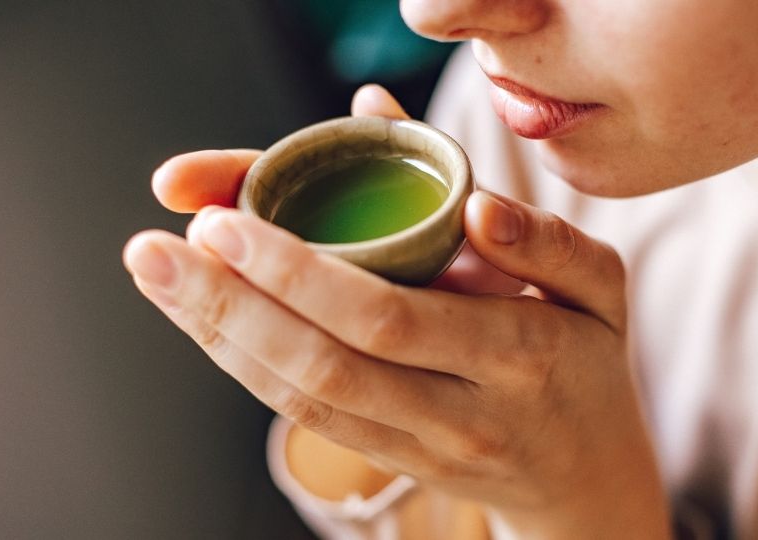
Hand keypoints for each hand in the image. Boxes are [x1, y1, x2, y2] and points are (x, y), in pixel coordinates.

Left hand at [127, 86, 669, 538]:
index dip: (301, 274)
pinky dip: (246, 367)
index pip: (389, 317)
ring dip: (220, 336)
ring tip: (157, 276)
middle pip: (326, 365)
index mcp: (515, 354)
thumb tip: (473, 202)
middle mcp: (457, 410)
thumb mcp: (600, 290)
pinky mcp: (388, 458)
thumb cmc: (589, 364)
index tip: (229, 221)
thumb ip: (544, 237)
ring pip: (302, 399)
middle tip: (157, 246)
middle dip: (230, 304)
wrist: (585, 478)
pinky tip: (204, 321)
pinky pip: (306, 418)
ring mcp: (418, 445)